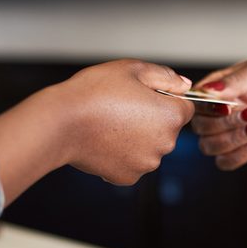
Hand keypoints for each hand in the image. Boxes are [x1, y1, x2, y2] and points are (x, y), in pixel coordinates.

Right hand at [0, 59, 193, 203]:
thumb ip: (165, 76)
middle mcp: (166, 144)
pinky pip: (132, 162)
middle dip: (152, 118)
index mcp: (171, 116)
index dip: (167, 98)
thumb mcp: (132, 69)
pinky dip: (122, 153)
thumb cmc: (94, 92)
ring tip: (110, 123)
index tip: (145, 95)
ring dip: (138, 137)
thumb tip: (184, 85)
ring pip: (150, 147)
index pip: (185, 107)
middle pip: (168, 129)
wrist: (61, 123)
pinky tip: (104, 140)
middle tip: (122, 107)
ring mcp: (147, 163)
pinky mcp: (128, 177)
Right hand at [191, 59, 246, 169]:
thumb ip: (235, 81)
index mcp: (213, 90)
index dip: (208, 110)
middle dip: (227, 125)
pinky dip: (239, 156)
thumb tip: (209, 89)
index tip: (229, 108)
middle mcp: (213, 112)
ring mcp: (224, 132)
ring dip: (234, 140)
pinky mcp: (237, 148)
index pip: (195, 104)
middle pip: (201, 128)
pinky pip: (225, 162)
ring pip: (209, 147)